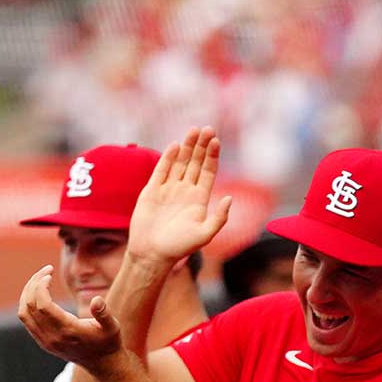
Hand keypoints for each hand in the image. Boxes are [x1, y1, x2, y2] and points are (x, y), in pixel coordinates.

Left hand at [16, 266, 122, 369]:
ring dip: (27, 292)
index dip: (41, 286)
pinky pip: (26, 320)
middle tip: (46, 270)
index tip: (49, 273)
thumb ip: (104, 313)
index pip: (42, 305)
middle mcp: (52, 338)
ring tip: (40, 278)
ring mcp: (45, 341)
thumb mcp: (112, 327)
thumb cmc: (108, 342)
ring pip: (24, 313)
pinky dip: (27, 303)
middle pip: (30, 306)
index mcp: (67, 331)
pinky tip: (38, 292)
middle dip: (34, 284)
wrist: (102, 364)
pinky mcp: (42, 342)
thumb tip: (97, 300)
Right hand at [127, 128, 232, 265]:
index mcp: (199, 199)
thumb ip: (219, 217)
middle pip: (195, 163)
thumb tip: (230, 198)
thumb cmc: (179, 247)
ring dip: (187, 147)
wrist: (151, 253)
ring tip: (194, 130)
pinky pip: (161, 170)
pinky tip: (175, 145)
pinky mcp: (152, 190)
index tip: (216, 140)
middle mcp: (185, 191)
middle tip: (207, 128)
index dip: (212, 156)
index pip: (208, 172)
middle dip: (201, 146)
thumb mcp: (205, 234)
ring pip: (180, 163)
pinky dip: (168, 158)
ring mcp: (168, 189)